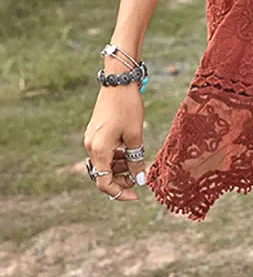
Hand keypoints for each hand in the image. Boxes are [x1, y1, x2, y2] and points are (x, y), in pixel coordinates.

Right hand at [82, 84, 145, 201]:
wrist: (119, 81)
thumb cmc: (128, 107)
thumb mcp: (135, 135)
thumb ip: (136, 159)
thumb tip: (139, 179)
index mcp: (99, 150)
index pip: (104, 183)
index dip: (119, 193)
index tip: (136, 195)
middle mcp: (90, 146)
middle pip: (103, 174)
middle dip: (121, 178)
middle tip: (139, 176)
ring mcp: (91, 138)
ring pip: (104, 162)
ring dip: (119, 166)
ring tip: (137, 160)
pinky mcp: (95, 131)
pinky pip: (104, 151)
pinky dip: (116, 155)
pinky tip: (129, 149)